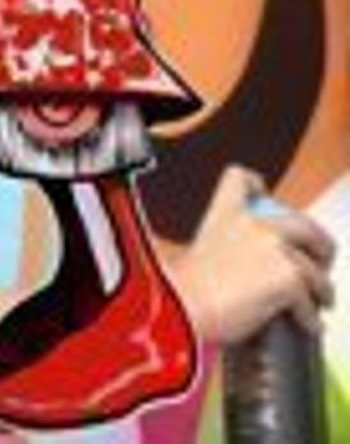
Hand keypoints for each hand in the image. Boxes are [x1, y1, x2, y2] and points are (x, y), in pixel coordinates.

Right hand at [170, 165, 335, 343]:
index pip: (240, 178)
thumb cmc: (183, 291)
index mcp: (224, 213)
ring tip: (315, 303)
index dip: (255, 186)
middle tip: (315, 265)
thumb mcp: (199, 253)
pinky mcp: (289, 278)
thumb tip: (249, 268)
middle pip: (304, 225)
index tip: (263, 199)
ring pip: (315, 270)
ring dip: (320, 289)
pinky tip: (305, 324)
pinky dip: (311, 317)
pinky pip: (312, 301)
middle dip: (318, 247)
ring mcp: (274, 248)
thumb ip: (226, 248)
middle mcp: (253, 223)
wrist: (183, 309)